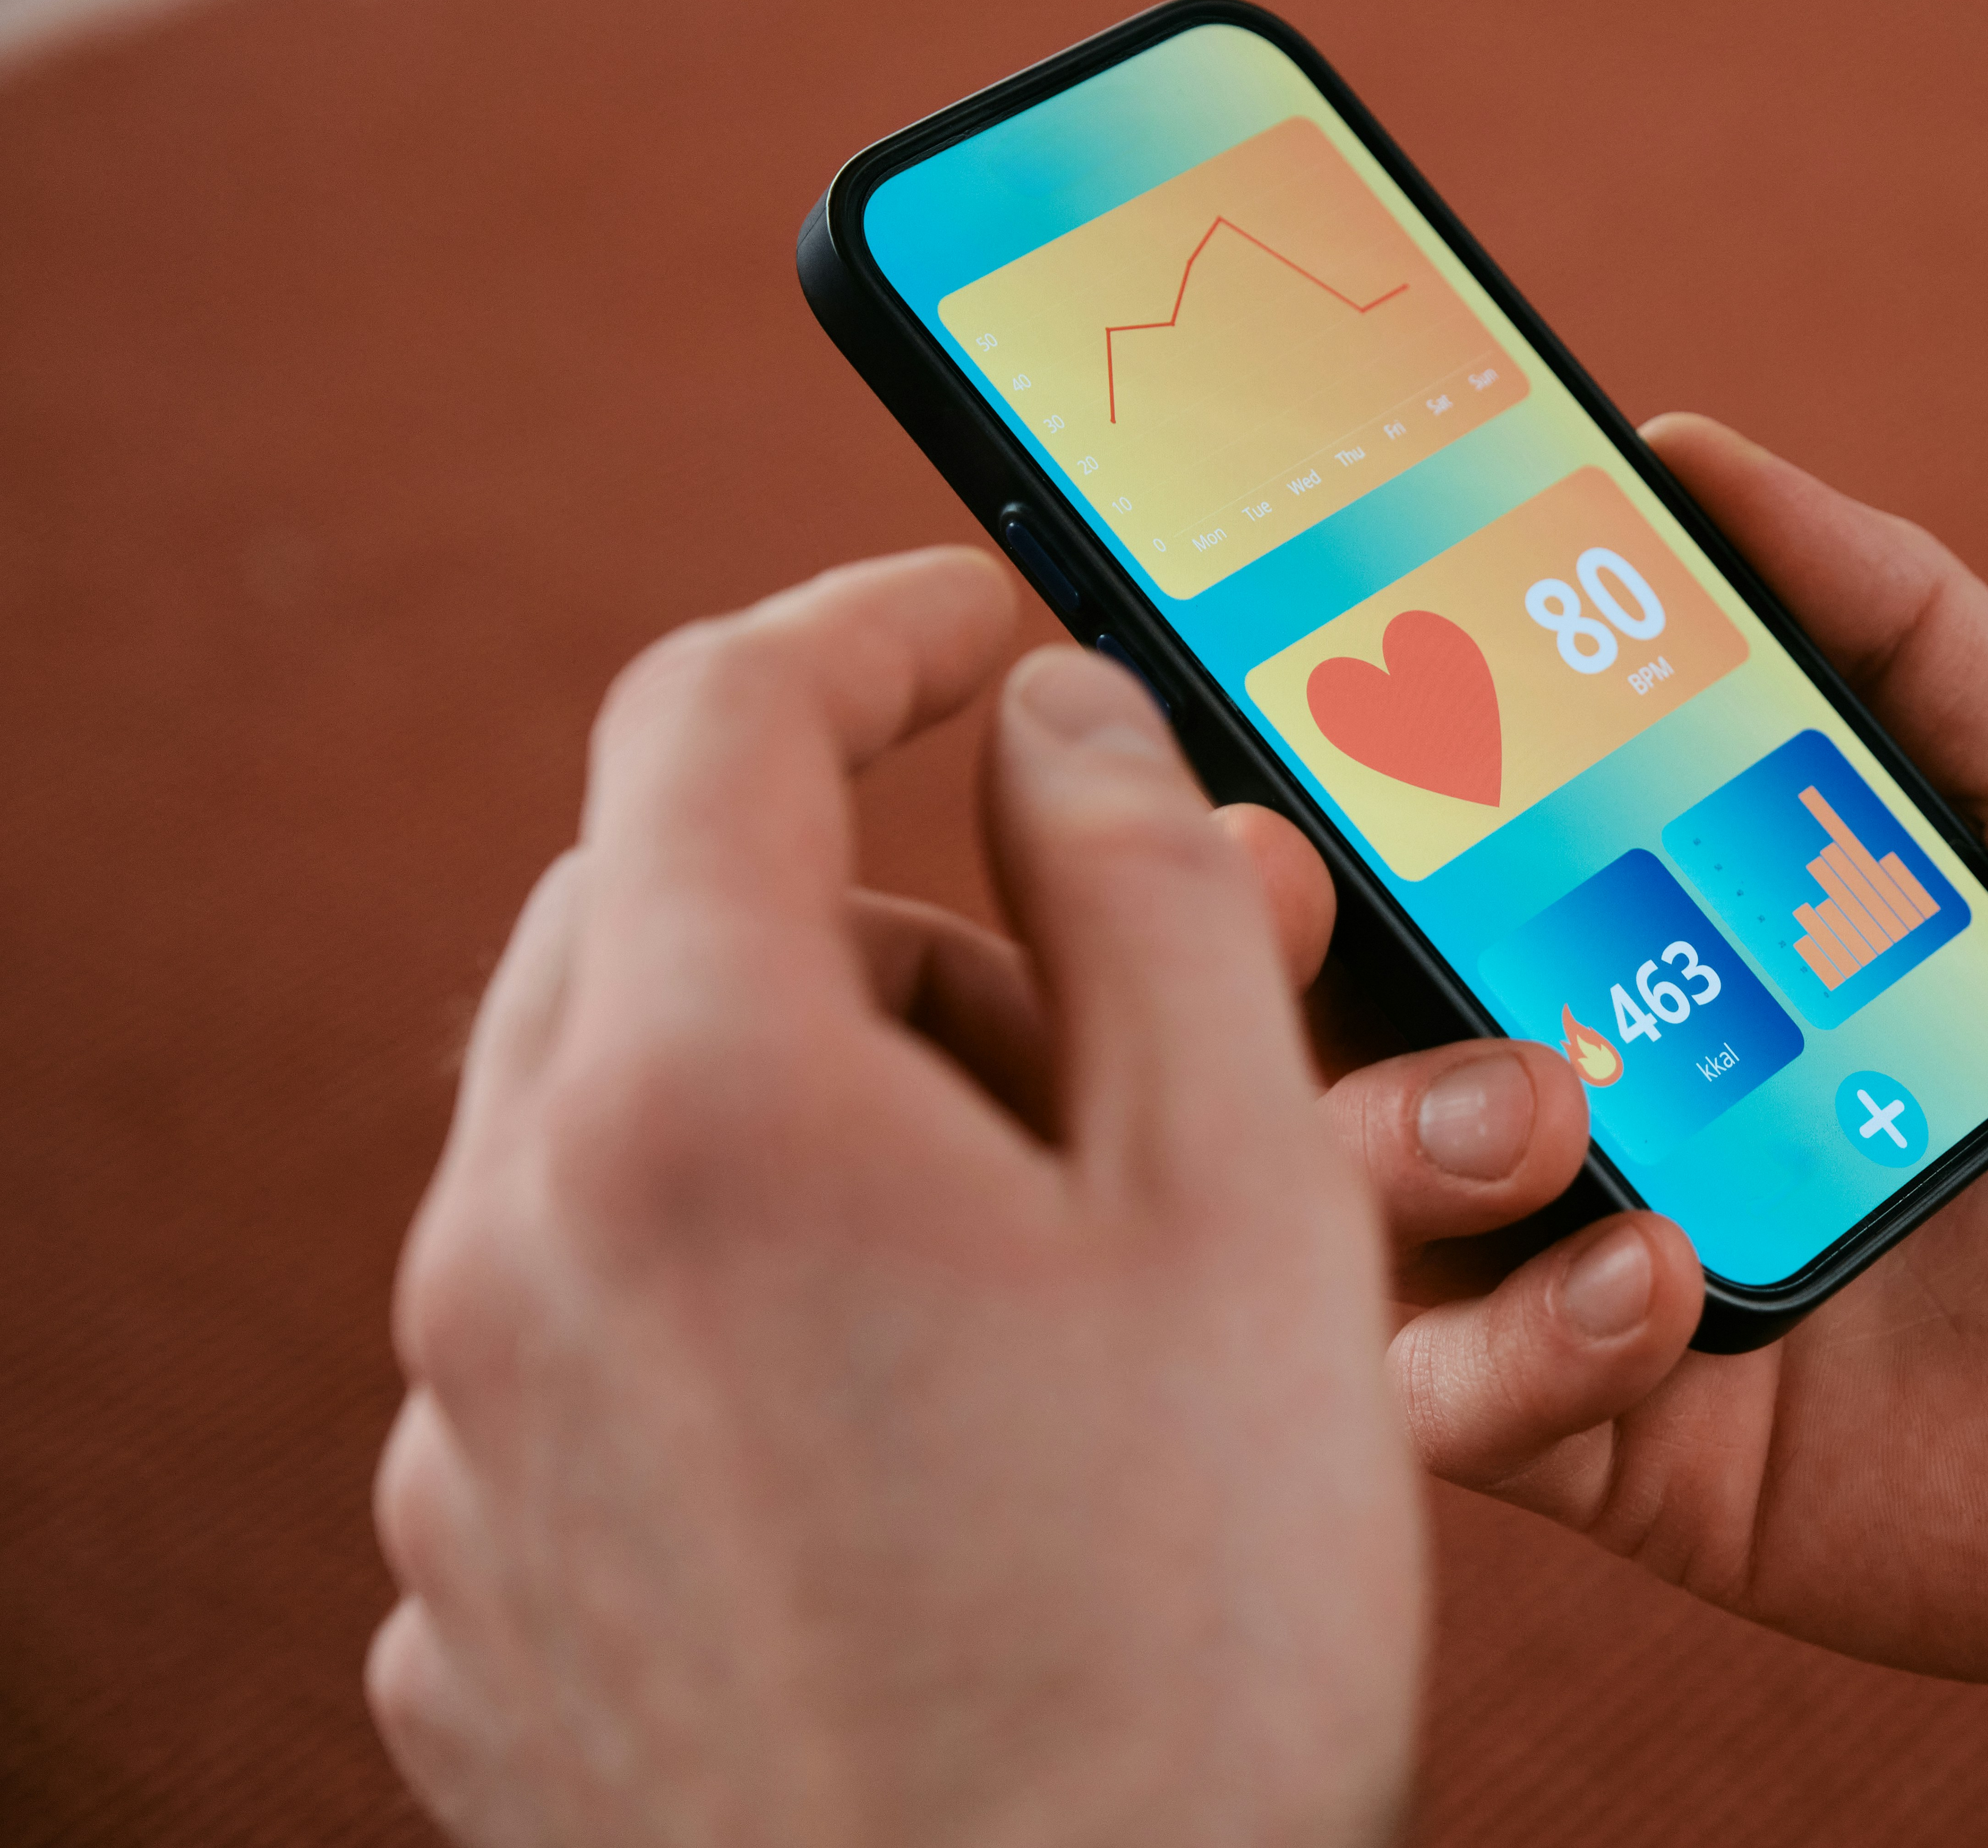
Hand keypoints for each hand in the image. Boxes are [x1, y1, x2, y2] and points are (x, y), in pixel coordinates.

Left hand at [367, 552, 1420, 1846]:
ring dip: (812, 1120)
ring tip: (1038, 1286)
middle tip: (1084, 1034)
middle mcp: (510, 1263)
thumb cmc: (1181, 1640)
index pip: (712, 715)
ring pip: (612, 1142)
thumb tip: (1058, 718)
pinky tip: (921, 1440)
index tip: (987, 619)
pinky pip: (584, 1346)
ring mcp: (468, 1454)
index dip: (869, 621)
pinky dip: (739, 1304)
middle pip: (644, 924)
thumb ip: (1151, 899)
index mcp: (692, 1114)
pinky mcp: (479, 1608)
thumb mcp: (1247, 1204)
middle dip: (867, 910)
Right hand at [1258, 415, 1987, 1736]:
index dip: (1313, 763)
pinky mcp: (1652, 1462)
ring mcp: (1613, 1289)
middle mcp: (1613, 1109)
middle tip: (1273, 862)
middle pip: (1338, 1023)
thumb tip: (1682, 444)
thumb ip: (1897, 616)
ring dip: (1377, 1132)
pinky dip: (1506, 1338)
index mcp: (1680, 951)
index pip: (1434, 849)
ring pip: (1352, 1219)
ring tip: (1545, 1093)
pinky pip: (1466, 1411)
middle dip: (1260, 939)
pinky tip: (1663, 1275)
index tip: (1233, 665)